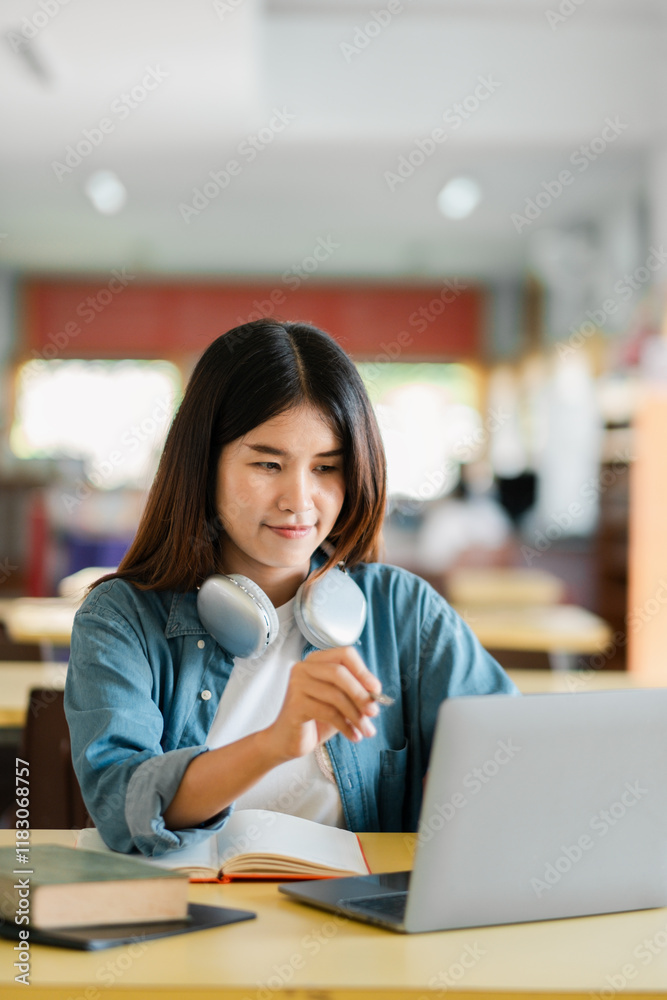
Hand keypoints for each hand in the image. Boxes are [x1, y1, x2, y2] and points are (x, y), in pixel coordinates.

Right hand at [264, 646, 382, 762]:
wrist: (288, 741)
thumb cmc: (316, 719)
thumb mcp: (340, 702)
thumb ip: (355, 693)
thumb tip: (376, 694)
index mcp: (317, 661)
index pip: (345, 654)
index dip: (363, 671)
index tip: (376, 689)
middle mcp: (304, 668)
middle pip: (339, 673)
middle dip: (360, 694)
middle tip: (373, 712)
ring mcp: (297, 684)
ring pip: (335, 695)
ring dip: (356, 715)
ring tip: (367, 730)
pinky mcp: (295, 704)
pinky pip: (327, 712)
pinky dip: (345, 726)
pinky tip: (353, 736)